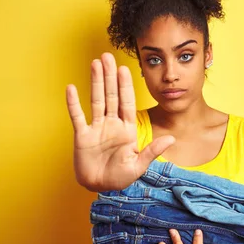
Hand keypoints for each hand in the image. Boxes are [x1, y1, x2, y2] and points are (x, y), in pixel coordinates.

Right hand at [66, 53, 174, 191]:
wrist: (100, 187)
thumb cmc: (120, 177)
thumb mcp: (139, 165)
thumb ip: (152, 150)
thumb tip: (172, 139)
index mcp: (127, 129)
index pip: (127, 102)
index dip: (125, 85)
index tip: (124, 68)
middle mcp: (112, 124)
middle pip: (111, 95)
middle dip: (109, 76)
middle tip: (107, 56)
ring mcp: (96, 128)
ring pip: (96, 100)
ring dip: (95, 82)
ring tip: (95, 63)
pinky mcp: (82, 135)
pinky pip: (77, 116)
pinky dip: (73, 103)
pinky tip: (71, 88)